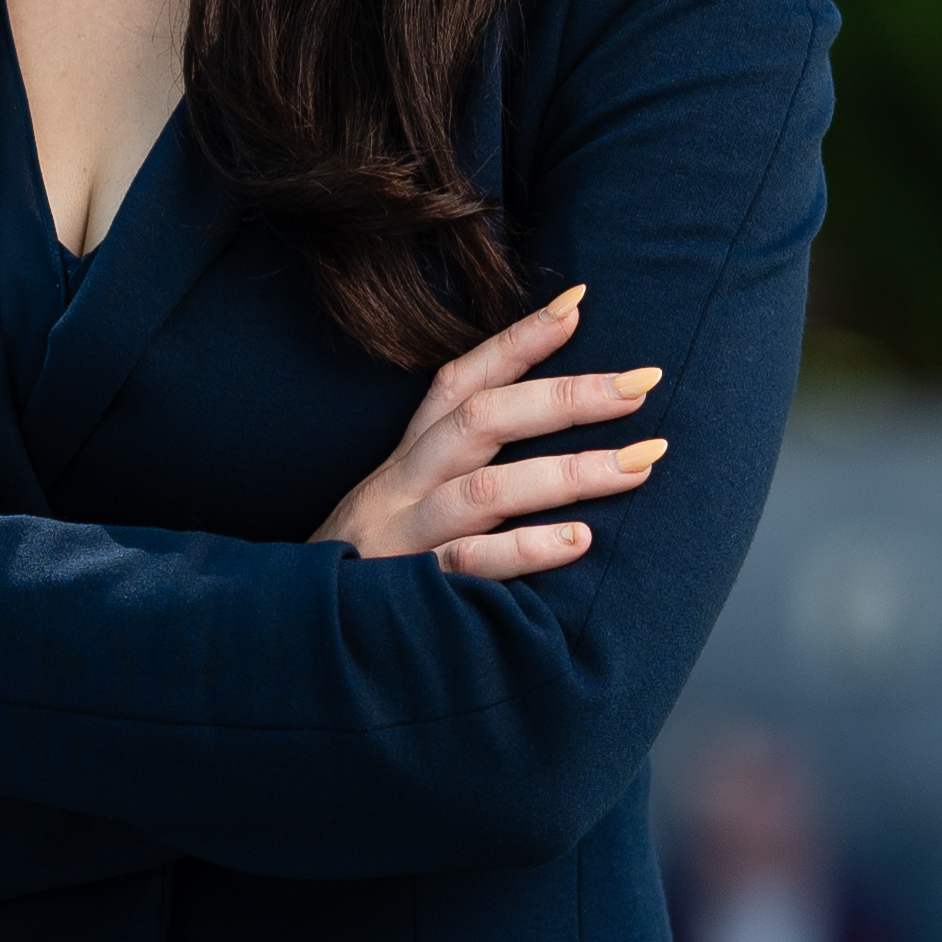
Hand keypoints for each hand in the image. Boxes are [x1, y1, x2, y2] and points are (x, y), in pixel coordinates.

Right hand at [319, 285, 664, 581]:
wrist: (297, 638)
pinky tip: (580, 541)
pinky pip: (470, 564)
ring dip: (569, 471)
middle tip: (643, 383)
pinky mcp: (407, 592)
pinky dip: (525, 549)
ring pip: (486, 489)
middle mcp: (402, 487)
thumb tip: (558, 443)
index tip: (579, 303)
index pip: (461, 383)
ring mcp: (404, 537)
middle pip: (481, 420)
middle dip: (566, 397)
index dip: (517, 341)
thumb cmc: (370, 573)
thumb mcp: (405, 509)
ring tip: (642, 462)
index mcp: (407, 461)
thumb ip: (463, 476)